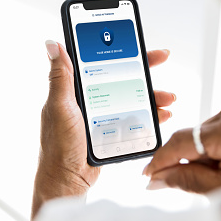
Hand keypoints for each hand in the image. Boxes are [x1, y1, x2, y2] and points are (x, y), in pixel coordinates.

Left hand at [32, 41, 175, 219]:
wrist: (68, 179)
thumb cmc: (59, 145)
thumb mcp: (60, 107)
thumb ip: (60, 77)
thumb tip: (53, 44)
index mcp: (75, 88)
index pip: (100, 61)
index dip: (118, 49)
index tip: (135, 41)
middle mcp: (89, 97)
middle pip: (120, 75)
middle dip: (142, 66)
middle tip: (161, 57)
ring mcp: (102, 113)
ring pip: (131, 96)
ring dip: (151, 94)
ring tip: (167, 97)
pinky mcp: (111, 129)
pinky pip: (134, 117)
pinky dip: (149, 114)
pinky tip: (161, 115)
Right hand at [144, 96, 220, 192]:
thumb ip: (185, 180)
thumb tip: (157, 178)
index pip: (182, 141)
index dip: (162, 159)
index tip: (148, 173)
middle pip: (192, 136)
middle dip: (189, 160)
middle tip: (202, 181)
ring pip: (202, 132)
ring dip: (203, 153)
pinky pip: (214, 127)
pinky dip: (213, 145)